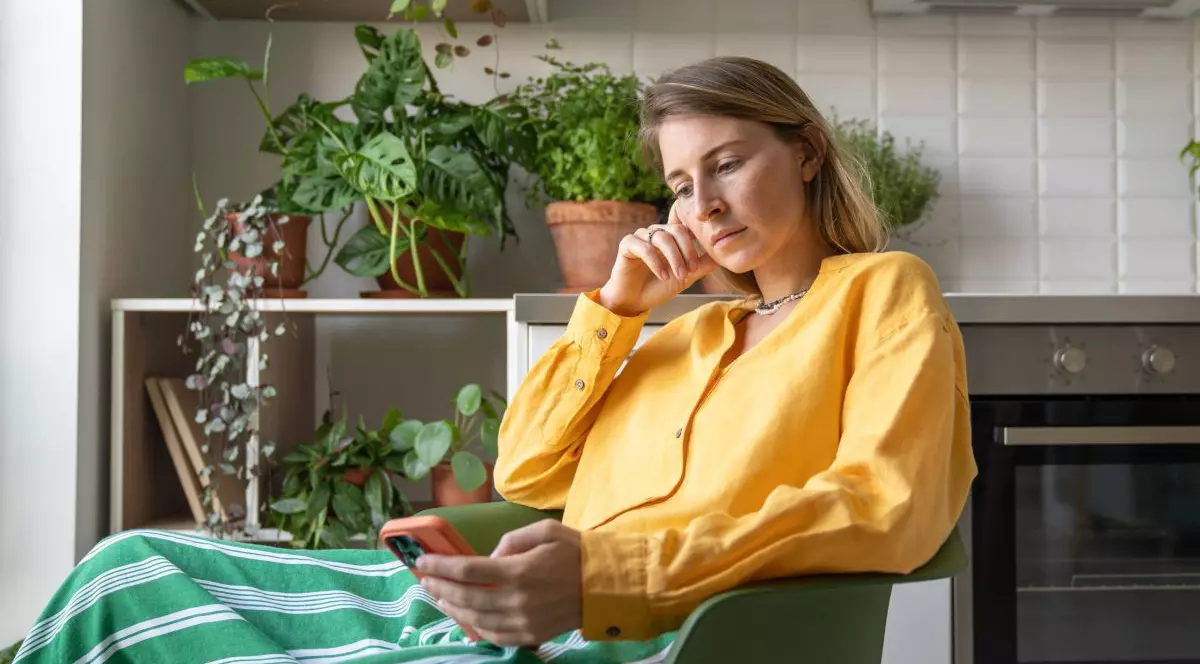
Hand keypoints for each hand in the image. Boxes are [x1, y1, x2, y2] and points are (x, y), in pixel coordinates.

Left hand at [415, 519, 582, 645]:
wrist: (606, 586)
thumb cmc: (576, 552)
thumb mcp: (545, 531)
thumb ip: (511, 540)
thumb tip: (489, 555)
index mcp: (520, 570)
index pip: (467, 570)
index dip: (440, 566)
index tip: (422, 562)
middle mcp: (518, 599)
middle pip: (466, 596)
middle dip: (439, 587)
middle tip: (424, 579)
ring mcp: (524, 621)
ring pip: (476, 619)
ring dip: (452, 608)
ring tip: (439, 597)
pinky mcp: (530, 636)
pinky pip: (494, 636)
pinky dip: (474, 627)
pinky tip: (465, 616)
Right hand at [598, 200, 717, 315]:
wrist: (633, 301)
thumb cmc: (657, 287)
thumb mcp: (685, 277)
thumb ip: (701, 266)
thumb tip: (722, 256)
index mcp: (670, 237)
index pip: (687, 229)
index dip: (696, 242)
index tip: (698, 264)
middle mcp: (656, 232)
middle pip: (676, 230)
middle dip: (687, 251)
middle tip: (691, 271)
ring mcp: (641, 236)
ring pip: (662, 237)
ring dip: (674, 258)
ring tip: (678, 276)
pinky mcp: (627, 244)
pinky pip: (644, 246)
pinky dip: (656, 262)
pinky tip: (663, 276)